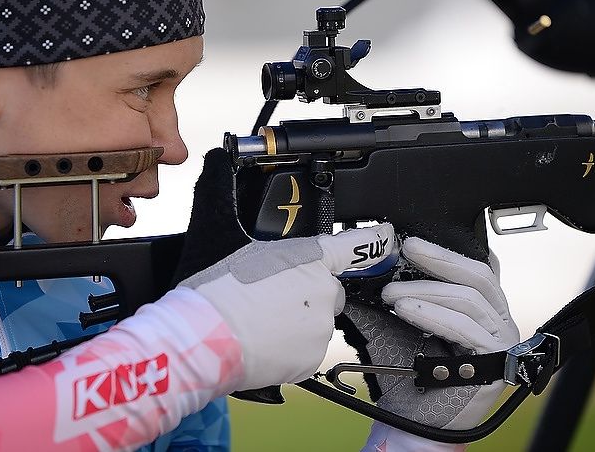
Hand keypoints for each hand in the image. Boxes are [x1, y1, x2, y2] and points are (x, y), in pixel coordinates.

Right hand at [179, 225, 397, 390]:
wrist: (206, 336)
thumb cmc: (219, 292)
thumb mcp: (251, 253)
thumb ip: (285, 257)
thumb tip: (291, 264)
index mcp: (311, 259)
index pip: (357, 245)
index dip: (376, 240)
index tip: (388, 237)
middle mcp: (324, 291)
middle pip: (330, 292)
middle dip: (309, 296)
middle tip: (272, 300)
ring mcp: (321, 327)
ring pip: (317, 323)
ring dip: (297, 324)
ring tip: (261, 324)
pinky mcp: (312, 358)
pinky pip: (307, 350)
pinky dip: (290, 349)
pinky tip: (264, 342)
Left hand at [338, 237, 518, 429]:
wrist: (411, 417)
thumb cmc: (410, 369)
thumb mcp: (405, 321)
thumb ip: (404, 292)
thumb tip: (377, 261)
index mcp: (482, 307)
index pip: (473, 268)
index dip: (445, 252)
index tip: (411, 242)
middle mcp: (498, 321)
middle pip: (478, 278)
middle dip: (438, 260)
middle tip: (404, 252)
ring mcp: (501, 343)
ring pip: (469, 300)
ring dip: (425, 291)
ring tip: (392, 293)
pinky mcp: (494, 364)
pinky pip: (466, 329)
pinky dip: (433, 315)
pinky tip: (407, 310)